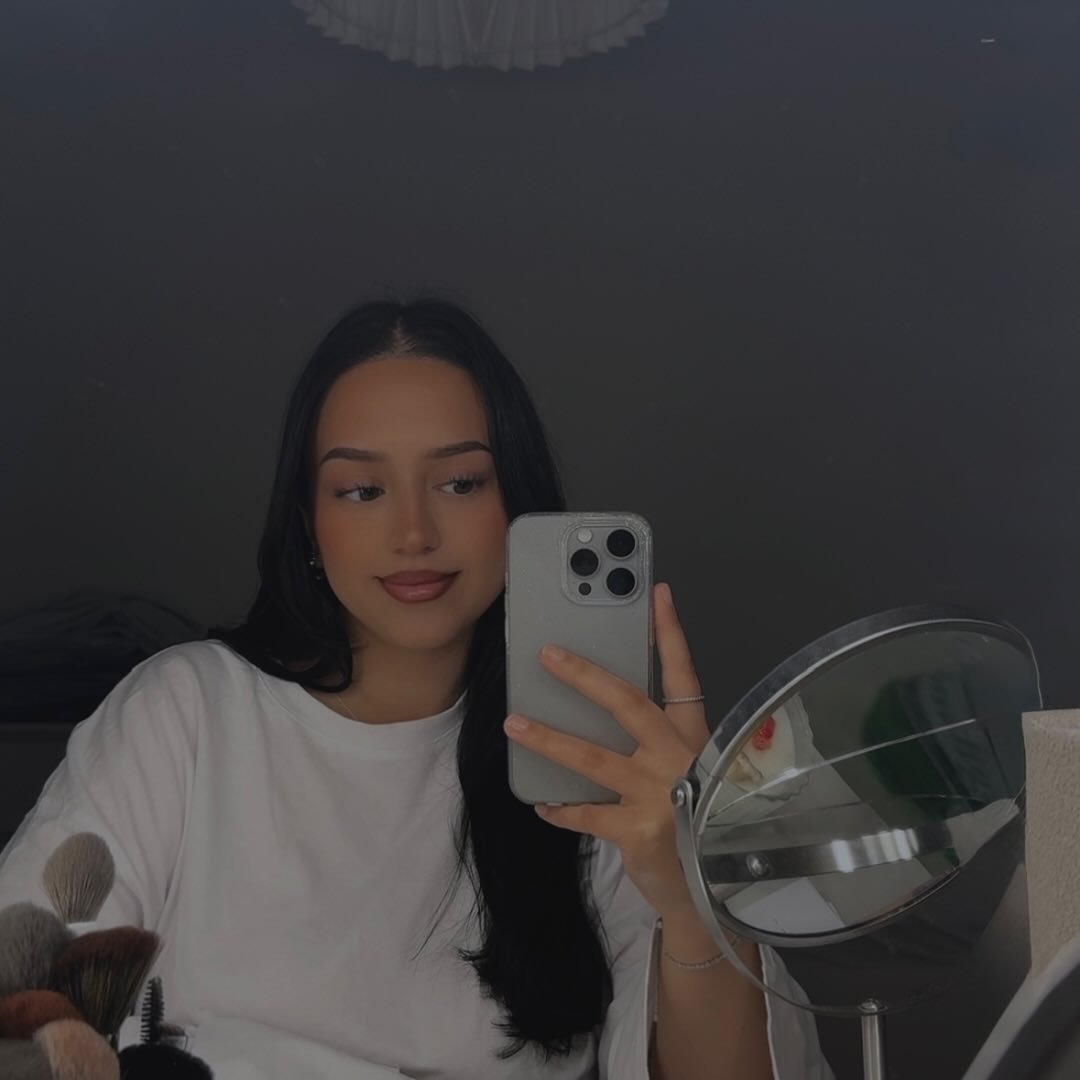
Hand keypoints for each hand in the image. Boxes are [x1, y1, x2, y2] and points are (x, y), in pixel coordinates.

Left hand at [502, 582, 709, 916]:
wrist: (711, 889)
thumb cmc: (695, 821)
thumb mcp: (688, 772)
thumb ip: (657, 741)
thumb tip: (602, 706)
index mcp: (695, 737)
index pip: (683, 674)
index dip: (669, 632)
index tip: (656, 593)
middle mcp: (680, 758)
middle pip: (629, 704)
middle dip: (585, 676)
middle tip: (547, 654)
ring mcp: (661, 795)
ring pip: (593, 757)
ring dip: (549, 739)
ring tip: (514, 723)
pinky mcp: (640, 831)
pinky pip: (586, 813)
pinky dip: (560, 807)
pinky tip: (539, 801)